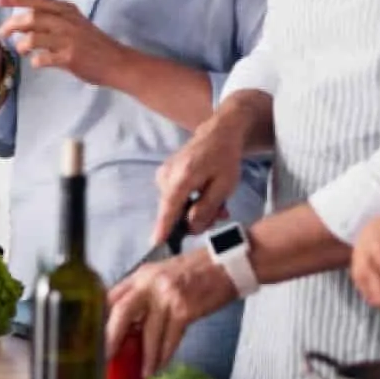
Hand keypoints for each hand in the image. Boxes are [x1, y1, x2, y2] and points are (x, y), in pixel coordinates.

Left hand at [0, 0, 123, 84]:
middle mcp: (67, 21)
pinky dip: (35, 61)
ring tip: (20, 50)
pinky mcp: (70, 57)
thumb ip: (53, 19)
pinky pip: (43, 58)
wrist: (116, 62)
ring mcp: (68, 39)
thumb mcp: (75, 23)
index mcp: (67, 10)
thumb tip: (23, 22)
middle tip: (2, 33)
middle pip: (31, 17)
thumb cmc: (93, 43)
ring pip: (33, 37)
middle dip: (11, 24)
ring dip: (21, 45)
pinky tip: (37, 62)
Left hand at [106, 250, 236, 378]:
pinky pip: (170, 338)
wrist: (226, 265)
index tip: (95, 338)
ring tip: (143, 372)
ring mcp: (168, 295)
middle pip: (121, 311)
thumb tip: (128, 326)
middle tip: (106, 358)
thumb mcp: (162, 276)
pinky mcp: (184, 309)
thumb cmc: (196, 271)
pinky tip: (161, 365)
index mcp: (142, 274)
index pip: (112, 296)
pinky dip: (165, 355)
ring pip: (148, 332)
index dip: (100, 319)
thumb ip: (144, 296)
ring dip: (145, 357)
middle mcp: (151, 282)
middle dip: (111, 338)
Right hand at [152, 112, 241, 244]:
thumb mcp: (224, 186)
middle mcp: (166, 175)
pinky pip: (174, 198)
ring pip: (175, 206)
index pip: (169, 208)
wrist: (218, 134)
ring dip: (195, 210)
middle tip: (219, 214)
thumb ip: (206, 208)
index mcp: (182, 177)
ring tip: (217, 204)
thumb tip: (190, 227)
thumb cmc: (224, 159)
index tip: (155, 244)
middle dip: (195, 218)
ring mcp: (163, 174)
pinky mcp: (164, 175)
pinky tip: (205, 197)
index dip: (163, 228)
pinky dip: (190, 202)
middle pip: (173, 211)